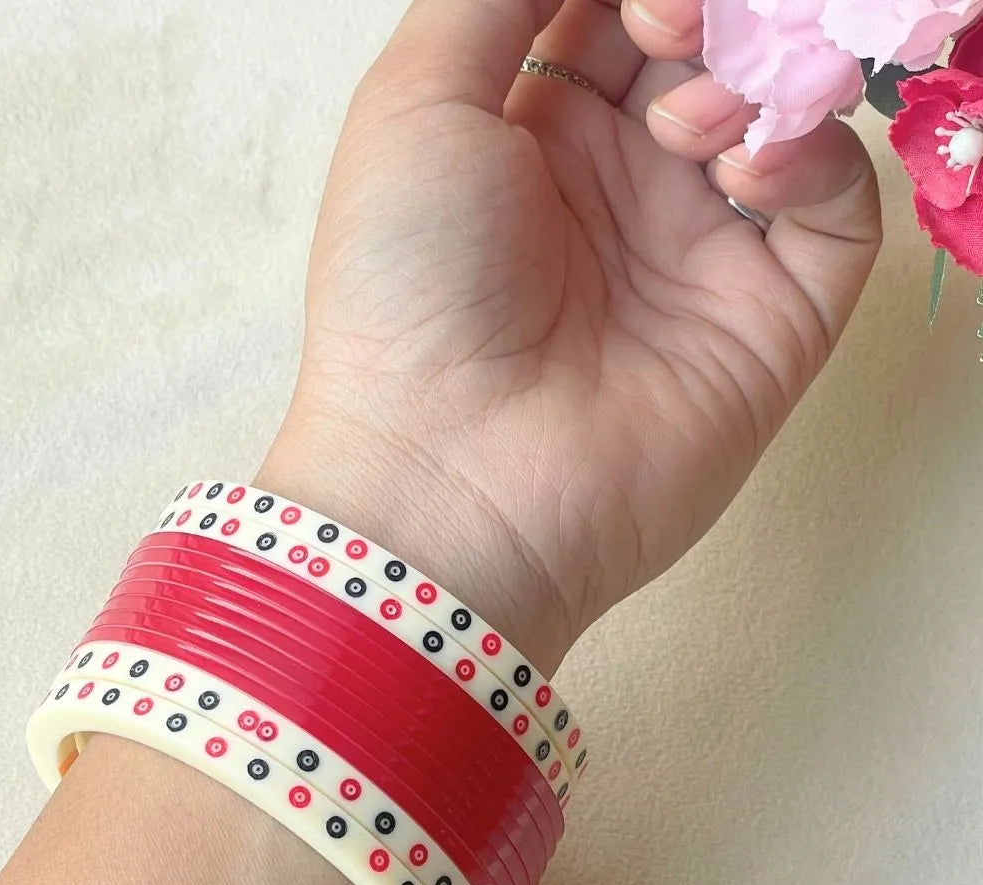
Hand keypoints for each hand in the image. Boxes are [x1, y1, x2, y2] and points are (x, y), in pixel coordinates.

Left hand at [260, 0, 881, 673]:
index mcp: (538, 137)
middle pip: (710, 51)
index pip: (621, 17)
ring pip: (783, 112)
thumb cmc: (410, 287)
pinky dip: (811, 158)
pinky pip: (836, 205)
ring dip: (754, 79)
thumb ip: (492, 3)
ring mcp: (700, 253)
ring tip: (688, 129)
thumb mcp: (417, 108)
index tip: (638, 0)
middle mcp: (624, 190)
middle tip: (674, 31)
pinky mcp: (770, 317)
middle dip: (708, 16)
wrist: (454, 475)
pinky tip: (742, 178)